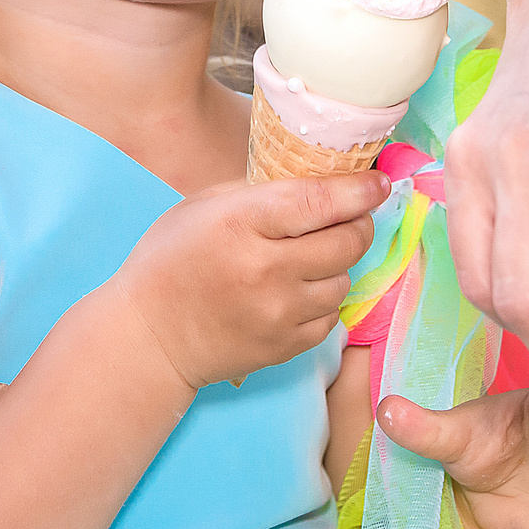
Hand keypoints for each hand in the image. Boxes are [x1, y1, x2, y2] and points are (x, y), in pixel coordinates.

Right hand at [121, 170, 387, 389]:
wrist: (148, 337)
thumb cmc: (170, 261)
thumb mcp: (203, 205)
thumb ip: (261, 192)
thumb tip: (323, 182)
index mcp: (241, 223)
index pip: (320, 201)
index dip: (359, 190)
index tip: (379, 182)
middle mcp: (266, 269)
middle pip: (347, 241)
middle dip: (357, 224)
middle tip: (349, 217)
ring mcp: (279, 313)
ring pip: (344, 280)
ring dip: (336, 265)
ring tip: (307, 257)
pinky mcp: (286, 346)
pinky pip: (331, 315)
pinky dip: (322, 299)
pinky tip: (295, 290)